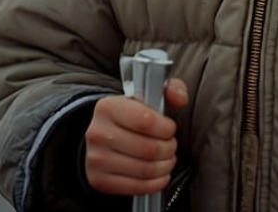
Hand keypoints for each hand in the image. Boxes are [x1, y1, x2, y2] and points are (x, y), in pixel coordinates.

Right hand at [84, 78, 189, 195]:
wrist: (103, 135)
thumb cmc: (131, 115)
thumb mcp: (148, 95)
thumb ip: (170, 90)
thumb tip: (180, 98)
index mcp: (108, 107)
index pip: (145, 121)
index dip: (166, 128)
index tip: (170, 129)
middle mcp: (98, 133)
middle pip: (148, 149)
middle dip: (168, 149)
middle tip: (171, 145)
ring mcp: (97, 159)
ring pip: (145, 170)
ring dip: (165, 166)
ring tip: (167, 159)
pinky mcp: (100, 180)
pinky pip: (136, 187)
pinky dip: (156, 183)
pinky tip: (161, 174)